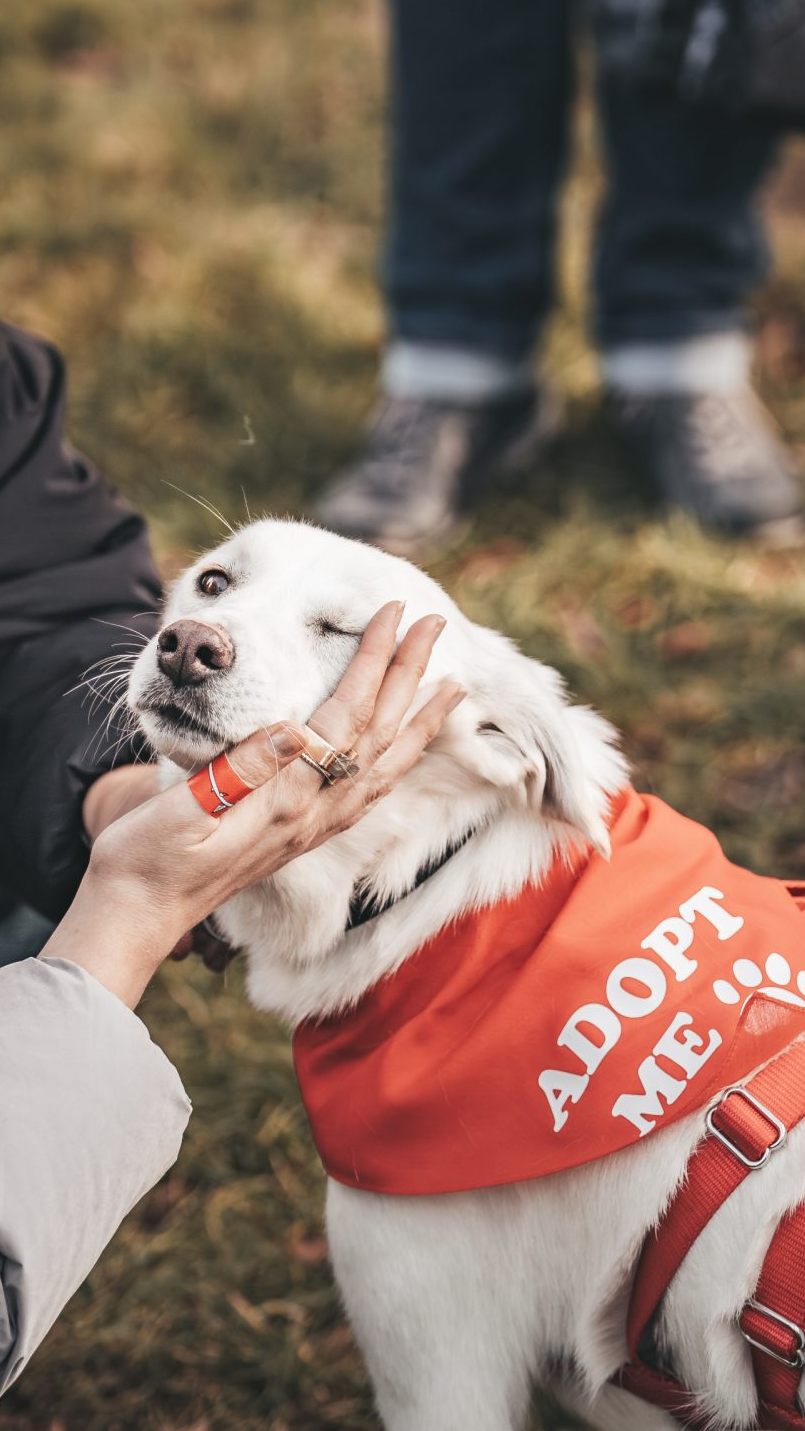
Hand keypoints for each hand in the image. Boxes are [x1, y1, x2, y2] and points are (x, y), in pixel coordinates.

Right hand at [41, 602, 463, 1007]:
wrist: (139, 916)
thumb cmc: (147, 859)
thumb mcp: (181, 809)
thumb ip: (239, 770)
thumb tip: (293, 728)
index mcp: (284, 799)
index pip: (344, 715)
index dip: (372, 660)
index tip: (392, 613)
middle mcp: (310, 815)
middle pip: (377, 733)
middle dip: (410, 674)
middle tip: (436, 624)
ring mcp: (311, 829)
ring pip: (383, 765)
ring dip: (419, 721)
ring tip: (453, 686)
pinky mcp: (301, 838)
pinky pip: (366, 795)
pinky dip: (395, 764)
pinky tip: (405, 752)